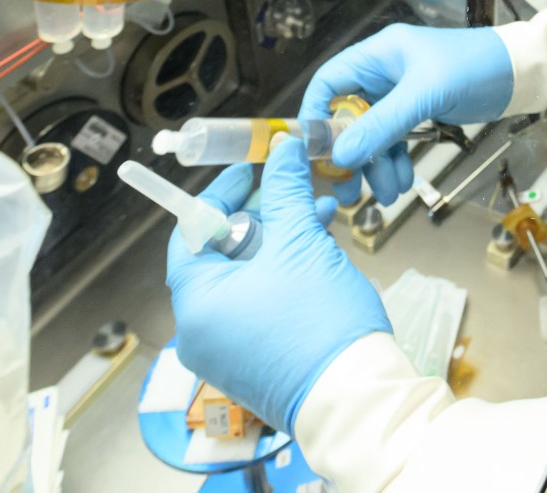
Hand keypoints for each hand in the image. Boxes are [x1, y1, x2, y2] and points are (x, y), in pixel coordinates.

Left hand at [166, 137, 389, 433]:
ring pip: (243, 280)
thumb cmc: (321, 323)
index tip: (251, 170)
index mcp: (196, 302)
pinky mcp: (252, 365)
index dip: (221, 194)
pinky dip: (280, 277)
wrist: (356, 399)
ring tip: (319, 218)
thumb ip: (286, 191)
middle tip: (290, 191)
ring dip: (278, 244)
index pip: (190, 231)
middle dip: (261, 217)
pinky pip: (256, 308)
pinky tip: (318, 255)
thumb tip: (283, 149)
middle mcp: (199, 333)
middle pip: (219, 255)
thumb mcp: (302, 243)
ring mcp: (224, 354)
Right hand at [298, 24, 513, 204]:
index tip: (315, 153)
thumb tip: (341, 156)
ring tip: (387, 194)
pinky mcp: (421, 110)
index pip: (329, 82)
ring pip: (374, 133)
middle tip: (348, 190)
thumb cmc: (475, 69)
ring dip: (376, 165)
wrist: (522, 73)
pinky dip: (396, 161)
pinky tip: (403, 182)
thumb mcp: (425, 96)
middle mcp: (385, 72)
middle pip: (349, 115)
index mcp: (379, 54)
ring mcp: (403, 92)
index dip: (316, 116)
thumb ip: (383, 124)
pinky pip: (396, 139)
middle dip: (350, 154)